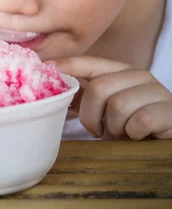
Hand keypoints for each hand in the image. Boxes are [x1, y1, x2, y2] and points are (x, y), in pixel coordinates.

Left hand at [53, 56, 171, 139]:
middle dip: (91, 116)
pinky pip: (140, 121)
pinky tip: (138, 137)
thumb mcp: (107, 110)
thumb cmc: (132, 128)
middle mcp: (140, 76)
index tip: (49, 67)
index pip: (92, 62)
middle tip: (97, 130)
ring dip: (114, 128)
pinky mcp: (169, 111)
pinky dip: (133, 134)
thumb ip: (87, 97)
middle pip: (99, 88)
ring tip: (122, 133)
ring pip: (118, 106)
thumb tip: (54, 89)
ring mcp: (157, 91)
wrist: (163, 145)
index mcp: (122, 71)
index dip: (70, 65)